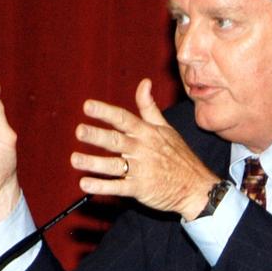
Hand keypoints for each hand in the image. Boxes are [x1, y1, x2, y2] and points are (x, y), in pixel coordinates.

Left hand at [71, 79, 218, 220]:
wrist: (196, 186)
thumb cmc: (179, 155)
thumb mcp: (166, 127)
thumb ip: (149, 106)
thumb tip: (144, 82)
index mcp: (147, 133)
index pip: (123, 119)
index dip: (105, 112)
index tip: (87, 106)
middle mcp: (142, 149)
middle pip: (116, 140)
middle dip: (97, 135)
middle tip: (79, 130)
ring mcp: (141, 170)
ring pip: (114, 165)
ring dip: (93, 163)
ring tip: (75, 160)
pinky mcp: (140, 189)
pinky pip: (118, 187)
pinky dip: (102, 186)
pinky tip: (85, 184)